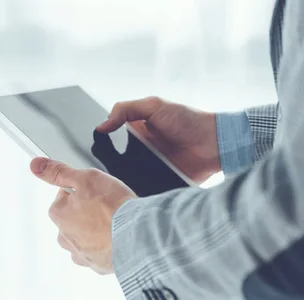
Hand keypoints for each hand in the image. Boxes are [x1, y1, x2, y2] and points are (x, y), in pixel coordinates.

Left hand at [30, 157, 136, 273]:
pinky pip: (98, 253)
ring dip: (96, 231)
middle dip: (88, 212)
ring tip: (114, 224)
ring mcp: (80, 254)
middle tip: (107, 207)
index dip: (83, 190)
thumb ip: (58, 172)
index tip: (96, 192)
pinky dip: (106, 246)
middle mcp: (64, 238)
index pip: (65, 195)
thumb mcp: (86, 178)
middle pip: (74, 218)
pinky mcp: (97, 266)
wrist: (137, 237)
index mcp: (58, 214)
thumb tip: (36, 165)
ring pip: (85, 237)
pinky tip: (117, 239)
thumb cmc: (113, 208)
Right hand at [96, 96, 218, 183]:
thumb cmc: (189, 121)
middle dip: (106, 164)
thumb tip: (101, 125)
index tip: (89, 145)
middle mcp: (140, 149)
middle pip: (115, 159)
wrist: (215, 145)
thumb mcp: (154, 106)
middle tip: (96, 169)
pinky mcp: (158, 182)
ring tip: (110, 183)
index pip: (112, 137)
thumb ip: (126, 109)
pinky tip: (129, 190)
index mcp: (137, 130)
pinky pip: (142, 187)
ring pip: (126, 176)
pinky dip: (136, 188)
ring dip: (120, 178)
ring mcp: (148, 167)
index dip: (101, 141)